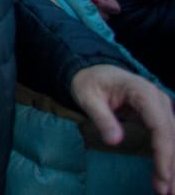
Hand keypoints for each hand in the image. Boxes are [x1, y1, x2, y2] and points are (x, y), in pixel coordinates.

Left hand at [70, 64, 174, 193]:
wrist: (93, 70)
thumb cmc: (89, 82)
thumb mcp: (88, 97)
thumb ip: (102, 118)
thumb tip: (114, 141)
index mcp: (142, 91)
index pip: (161, 125)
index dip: (164, 152)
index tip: (162, 175)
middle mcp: (158, 99)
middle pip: (172, 136)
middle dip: (172, 166)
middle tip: (168, 192)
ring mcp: (162, 108)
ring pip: (174, 140)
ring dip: (173, 166)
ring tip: (169, 190)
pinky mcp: (159, 116)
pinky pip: (168, 139)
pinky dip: (168, 158)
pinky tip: (166, 176)